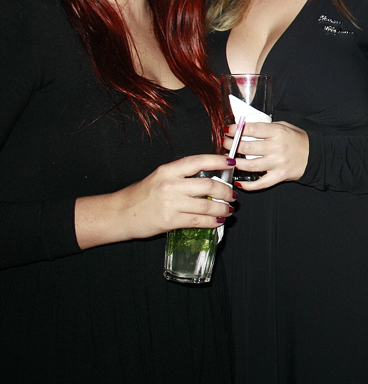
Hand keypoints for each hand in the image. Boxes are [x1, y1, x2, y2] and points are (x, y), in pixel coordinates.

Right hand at [77, 154, 235, 248]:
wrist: (119, 214)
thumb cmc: (140, 195)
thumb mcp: (159, 177)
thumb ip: (181, 176)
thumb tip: (210, 177)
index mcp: (168, 170)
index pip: (199, 161)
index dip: (218, 161)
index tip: (232, 163)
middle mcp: (170, 185)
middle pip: (209, 185)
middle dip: (226, 191)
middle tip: (233, 195)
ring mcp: (170, 204)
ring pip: (207, 205)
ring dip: (223, 208)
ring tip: (229, 209)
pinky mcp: (170, 221)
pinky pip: (198, 221)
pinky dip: (212, 221)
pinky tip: (218, 221)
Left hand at [225, 121, 309, 190]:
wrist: (315, 156)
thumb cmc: (298, 140)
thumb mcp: (285, 126)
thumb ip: (267, 127)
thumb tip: (246, 127)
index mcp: (278, 132)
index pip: (252, 129)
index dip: (236, 129)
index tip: (228, 130)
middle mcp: (277, 147)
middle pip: (247, 147)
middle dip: (231, 145)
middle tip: (225, 144)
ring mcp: (277, 163)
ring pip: (249, 165)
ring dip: (235, 162)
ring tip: (229, 159)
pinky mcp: (279, 176)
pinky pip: (260, 183)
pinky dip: (247, 185)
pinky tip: (238, 182)